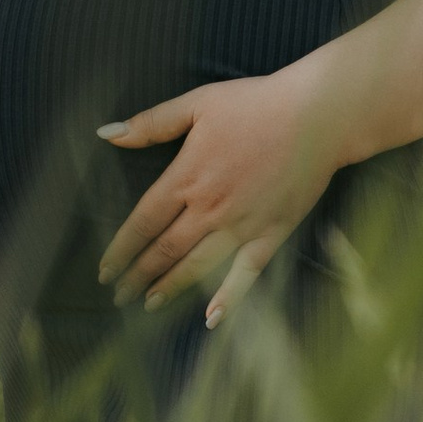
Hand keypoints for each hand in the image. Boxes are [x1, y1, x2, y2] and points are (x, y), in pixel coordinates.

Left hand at [97, 64, 345, 325]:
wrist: (317, 115)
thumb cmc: (256, 103)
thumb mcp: (196, 103)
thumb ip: (150, 123)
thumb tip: (106, 133)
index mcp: (187, 177)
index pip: (143, 222)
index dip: (121, 249)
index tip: (105, 269)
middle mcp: (210, 208)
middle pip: (165, 250)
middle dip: (138, 275)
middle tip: (118, 295)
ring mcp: (242, 224)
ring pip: (197, 265)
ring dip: (170, 287)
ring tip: (150, 303)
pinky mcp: (273, 232)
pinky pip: (247, 272)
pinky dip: (229, 297)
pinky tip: (212, 318)